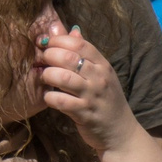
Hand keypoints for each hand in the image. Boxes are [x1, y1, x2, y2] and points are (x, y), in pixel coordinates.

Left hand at [37, 24, 139, 155]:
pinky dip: (49, 97)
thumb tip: (65, 28)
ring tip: (45, 78)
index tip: (45, 44)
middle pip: (68, 57)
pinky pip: (60, 100)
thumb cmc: (104, 99)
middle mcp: (99, 78)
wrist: (120, 132)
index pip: (79, 43)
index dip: (57, 40)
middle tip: (42, 61)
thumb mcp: (99, 73)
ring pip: (62, 77)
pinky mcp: (83, 114)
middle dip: (48, 56)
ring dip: (47, 75)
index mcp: (102, 65)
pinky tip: (49, 97)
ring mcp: (92, 96)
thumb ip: (82, 51)